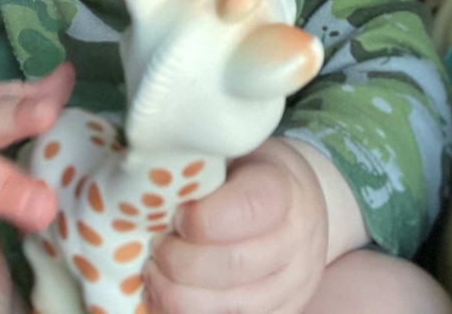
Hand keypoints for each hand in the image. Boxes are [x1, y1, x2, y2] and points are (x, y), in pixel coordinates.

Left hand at [144, 138, 328, 313]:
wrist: (301, 204)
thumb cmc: (252, 172)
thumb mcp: (234, 153)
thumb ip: (201, 169)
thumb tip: (150, 186)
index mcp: (284, 190)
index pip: (248, 210)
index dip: (202, 219)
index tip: (174, 215)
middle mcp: (296, 240)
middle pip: (234, 265)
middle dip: (179, 261)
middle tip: (155, 247)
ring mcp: (294, 284)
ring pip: (231, 306)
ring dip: (179, 295)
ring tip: (155, 273)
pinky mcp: (285, 312)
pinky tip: (169, 296)